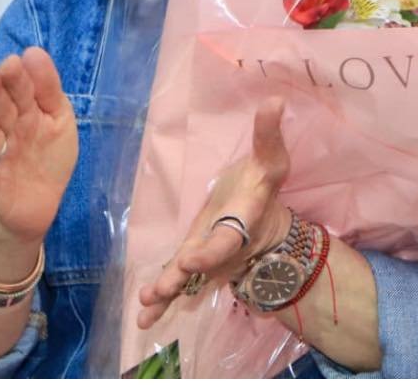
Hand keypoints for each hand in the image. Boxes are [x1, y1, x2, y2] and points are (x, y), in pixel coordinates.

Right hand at [0, 47, 77, 249]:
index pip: (22, 92)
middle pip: (1, 110)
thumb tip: (33, 52)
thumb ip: (49, 89)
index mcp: (28, 114)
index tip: (14, 61)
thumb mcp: (60, 119)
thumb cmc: (50, 156)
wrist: (42, 204)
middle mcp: (9, 132)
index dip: (19, 78)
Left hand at [137, 95, 290, 329]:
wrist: (263, 219)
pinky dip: (162, 302)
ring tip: (147, 303)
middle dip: (185, 274)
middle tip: (164, 287)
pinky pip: (178, 284)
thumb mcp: (271, 159)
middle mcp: (226, 247)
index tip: (194, 258)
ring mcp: (209, 260)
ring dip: (169, 290)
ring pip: (190, 279)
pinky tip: (142, 316)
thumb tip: (275, 100)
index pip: (229, 238)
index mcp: (243, 221)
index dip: (213, 250)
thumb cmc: (262, 184)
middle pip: (205, 265)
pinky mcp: (193, 263)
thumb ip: (268, 134)